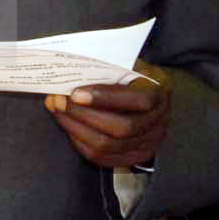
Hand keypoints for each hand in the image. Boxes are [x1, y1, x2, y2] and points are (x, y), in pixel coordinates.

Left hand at [44, 58, 172, 167]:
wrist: (145, 91)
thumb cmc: (127, 72)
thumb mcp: (123, 62)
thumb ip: (101, 68)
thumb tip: (64, 76)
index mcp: (160, 90)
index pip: (139, 99)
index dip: (106, 98)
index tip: (75, 93)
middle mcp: (160, 119)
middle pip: (122, 127)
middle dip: (83, 115)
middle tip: (58, 101)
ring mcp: (150, 141)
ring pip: (109, 145)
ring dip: (76, 128)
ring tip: (58, 111)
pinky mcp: (136, 155)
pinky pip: (104, 157)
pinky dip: (81, 142)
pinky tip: (69, 126)